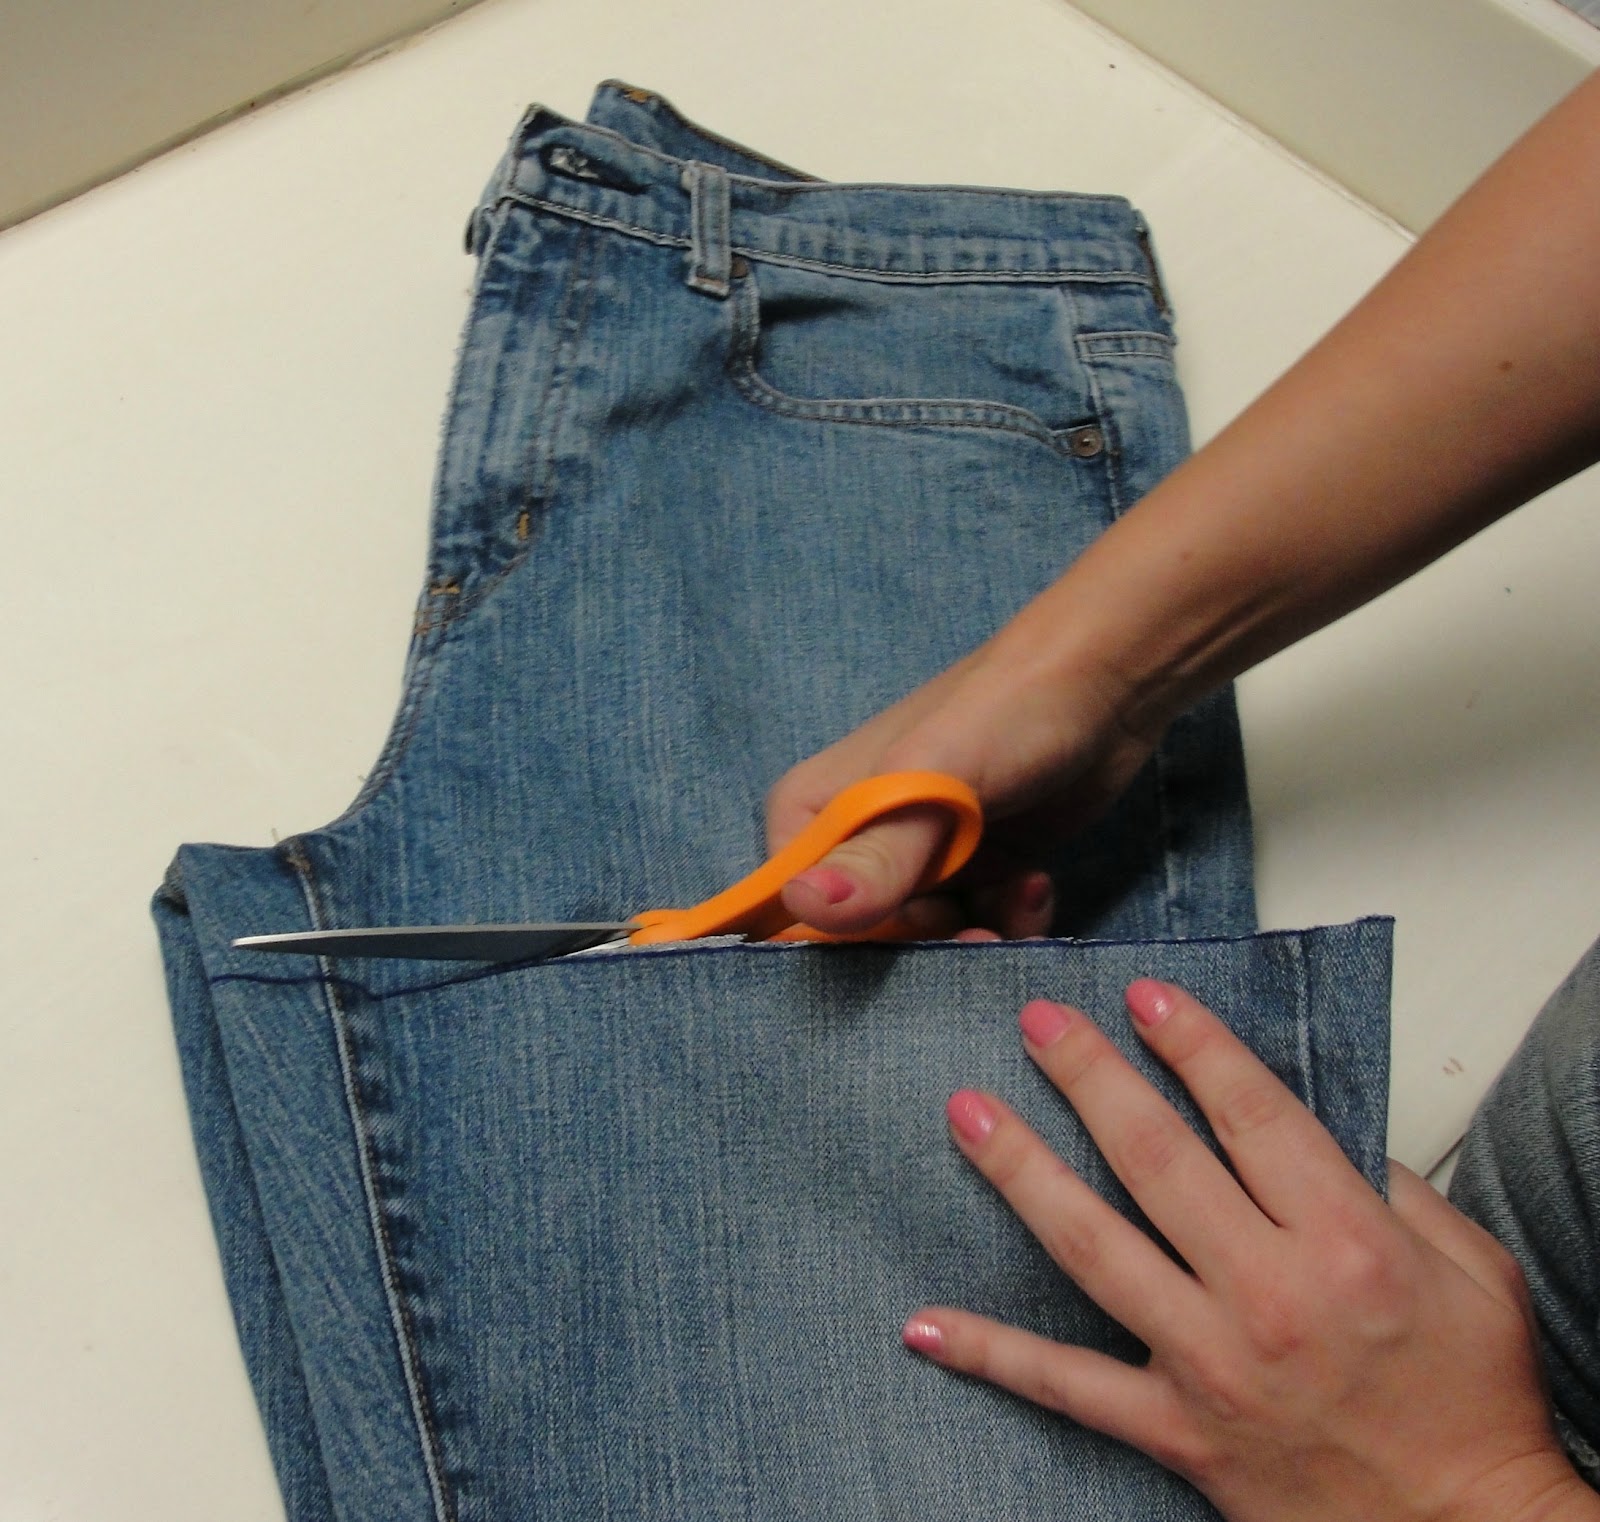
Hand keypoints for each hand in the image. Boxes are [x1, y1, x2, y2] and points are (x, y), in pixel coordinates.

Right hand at [767, 635, 1164, 937]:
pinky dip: (1006, 924)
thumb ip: (875, 855)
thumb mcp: (932, 784)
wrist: (1099, 686)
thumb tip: (804, 903)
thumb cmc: (998, 717)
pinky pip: (971, 931)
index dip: (852, 944)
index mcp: (809, 817)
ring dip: (979, 940)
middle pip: (865, 943)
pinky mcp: (969, 872)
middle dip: (929, 947)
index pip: (796, 919)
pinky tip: (1034, 885)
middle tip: (981, 932)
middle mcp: (851, 846)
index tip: (916, 933)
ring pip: (927, 945)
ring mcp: (913, 861)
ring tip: (1021, 899)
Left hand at [903, 982, 1596, 1521]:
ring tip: (966, 1113)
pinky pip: (1066, 1386)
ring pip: (1092, 1248)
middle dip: (1088, 1076)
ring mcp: (1211, 1364)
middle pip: (1154, 1160)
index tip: (1144, 996)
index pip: (1248, 1112)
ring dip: (1021, 1173)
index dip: (1191, 1043)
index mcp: (1346, 1242)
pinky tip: (928, 1324)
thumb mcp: (1472, 1272)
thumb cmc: (1473, 1404)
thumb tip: (1318, 1127)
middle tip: (1037, 1020)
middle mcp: (1268, 1295)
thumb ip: (1396, 1186)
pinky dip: (993, 1354)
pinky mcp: (1177, 1430)